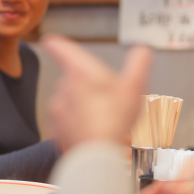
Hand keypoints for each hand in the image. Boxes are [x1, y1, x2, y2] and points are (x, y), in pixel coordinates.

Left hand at [41, 35, 152, 152]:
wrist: (97, 153)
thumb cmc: (115, 119)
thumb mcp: (135, 86)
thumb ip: (139, 63)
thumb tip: (143, 49)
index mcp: (80, 71)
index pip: (62, 50)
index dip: (56, 43)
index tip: (50, 40)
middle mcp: (64, 87)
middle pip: (73, 79)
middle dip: (87, 85)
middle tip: (108, 98)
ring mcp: (57, 108)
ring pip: (69, 100)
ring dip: (82, 105)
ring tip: (102, 117)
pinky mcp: (55, 128)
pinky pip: (65, 121)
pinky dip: (76, 123)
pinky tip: (92, 130)